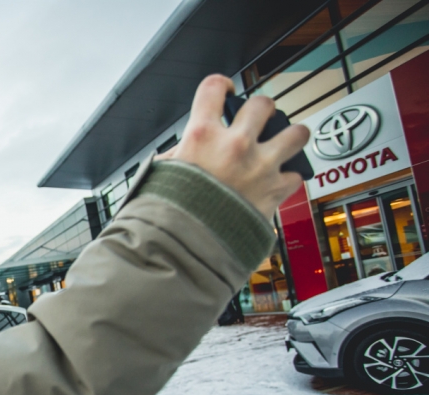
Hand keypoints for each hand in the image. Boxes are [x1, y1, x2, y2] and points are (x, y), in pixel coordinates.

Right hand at [161, 75, 309, 218]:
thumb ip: (175, 157)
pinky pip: (296, 174)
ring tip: (284, 142)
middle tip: (257, 121)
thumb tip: (180, 151)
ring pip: (295, 132)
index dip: (222, 85)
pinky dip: (289, 177)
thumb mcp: (160, 176)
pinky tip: (278, 181)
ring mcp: (259, 165)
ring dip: (290, 136)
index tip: (225, 91)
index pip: (213, 88)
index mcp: (201, 135)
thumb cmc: (170, 215)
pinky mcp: (275, 190)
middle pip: (262, 104)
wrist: (188, 246)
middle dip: (261, 111)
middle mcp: (234, 144)